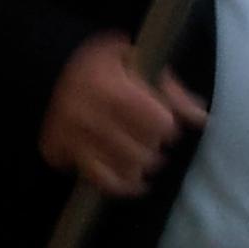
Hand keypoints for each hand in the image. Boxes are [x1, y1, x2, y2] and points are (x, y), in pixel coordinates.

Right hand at [39, 34, 206, 196]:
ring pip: (127, 168)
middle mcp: (89, 113)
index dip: (166, 123)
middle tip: (150, 138)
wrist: (46, 68)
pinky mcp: (60, 151)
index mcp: (110, 86)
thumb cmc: (100, 65)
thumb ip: (170, 89)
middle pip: (146, 151)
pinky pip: (100, 180)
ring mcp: (72, 135)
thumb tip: (202, 117)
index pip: (159, 123)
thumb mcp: (137, 62)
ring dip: (141, 165)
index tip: (163, 121)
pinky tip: (133, 180)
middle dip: (154, 147)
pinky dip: (121, 185)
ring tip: (141, 155)